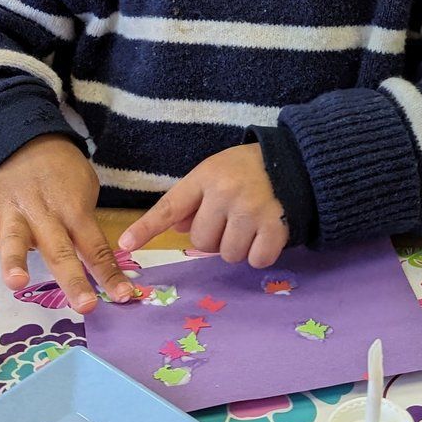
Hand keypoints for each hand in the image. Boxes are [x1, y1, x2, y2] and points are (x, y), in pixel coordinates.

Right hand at [0, 135, 133, 312]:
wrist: (23, 137)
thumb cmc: (59, 174)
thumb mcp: (83, 189)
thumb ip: (85, 223)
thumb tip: (100, 262)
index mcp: (74, 212)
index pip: (95, 247)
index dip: (109, 273)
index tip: (125, 297)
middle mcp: (46, 214)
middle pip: (60, 249)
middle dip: (73, 278)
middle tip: (85, 304)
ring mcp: (14, 209)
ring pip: (16, 238)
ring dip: (16, 260)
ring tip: (18, 283)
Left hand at [118, 143, 286, 268]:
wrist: (295, 161)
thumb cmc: (248, 170)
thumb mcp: (215, 172)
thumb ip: (193, 199)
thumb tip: (175, 226)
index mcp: (206, 177)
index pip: (170, 206)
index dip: (147, 227)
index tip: (126, 243)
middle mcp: (225, 193)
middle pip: (202, 241)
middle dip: (214, 237)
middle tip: (231, 219)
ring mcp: (251, 210)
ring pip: (228, 254)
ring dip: (238, 246)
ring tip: (250, 224)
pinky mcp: (276, 226)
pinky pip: (256, 260)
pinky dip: (260, 253)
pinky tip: (266, 233)